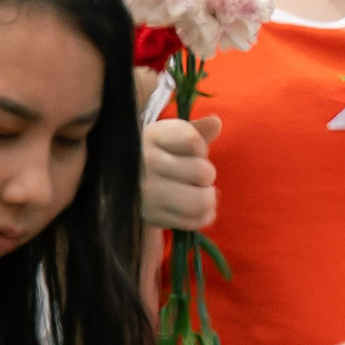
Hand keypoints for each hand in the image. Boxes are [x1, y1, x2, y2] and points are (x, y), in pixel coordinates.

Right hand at [139, 112, 219, 232]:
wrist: (128, 183)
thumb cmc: (160, 154)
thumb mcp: (174, 136)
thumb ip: (197, 130)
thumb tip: (215, 122)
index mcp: (152, 135)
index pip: (193, 141)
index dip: (200, 148)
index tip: (191, 150)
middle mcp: (145, 163)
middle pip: (203, 172)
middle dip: (206, 174)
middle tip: (194, 176)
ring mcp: (147, 193)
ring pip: (201, 200)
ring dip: (206, 197)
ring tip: (197, 192)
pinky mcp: (152, 217)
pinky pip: (195, 221)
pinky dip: (203, 216)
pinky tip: (194, 208)